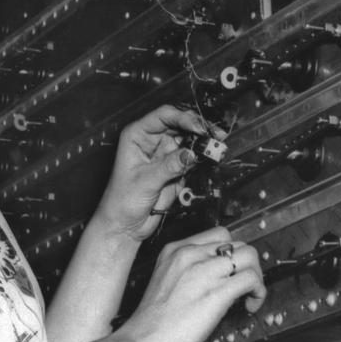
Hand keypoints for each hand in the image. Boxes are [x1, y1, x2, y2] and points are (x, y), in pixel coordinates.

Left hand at [92, 104, 223, 242]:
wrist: (125, 225)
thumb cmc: (122, 201)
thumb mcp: (145, 181)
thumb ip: (169, 166)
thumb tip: (191, 153)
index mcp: (137, 135)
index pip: (163, 116)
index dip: (183, 118)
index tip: (199, 127)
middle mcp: (152, 140)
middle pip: (180, 124)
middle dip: (199, 127)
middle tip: (216, 134)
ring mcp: (165, 153)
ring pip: (189, 139)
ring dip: (204, 141)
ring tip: (218, 145)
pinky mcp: (175, 167)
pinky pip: (193, 156)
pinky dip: (204, 155)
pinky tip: (213, 156)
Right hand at [115, 227, 265, 341]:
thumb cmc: (151, 323)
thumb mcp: (166, 281)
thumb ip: (189, 272)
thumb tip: (218, 278)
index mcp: (175, 250)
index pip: (218, 235)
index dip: (231, 254)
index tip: (230, 273)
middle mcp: (190, 254)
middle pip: (237, 243)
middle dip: (246, 265)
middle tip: (243, 287)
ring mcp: (204, 271)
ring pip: (249, 255)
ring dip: (256, 275)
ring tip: (249, 296)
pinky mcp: (217, 292)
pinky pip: (252, 279)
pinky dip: (258, 292)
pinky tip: (249, 306)